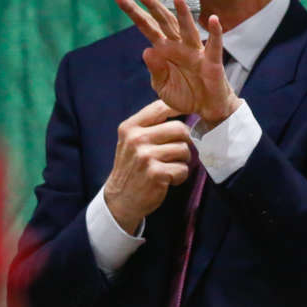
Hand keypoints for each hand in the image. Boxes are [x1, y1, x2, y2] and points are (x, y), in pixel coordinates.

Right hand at [102, 99, 192, 233]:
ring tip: (169, 167)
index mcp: (130, 127)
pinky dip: (180, 176)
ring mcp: (146, 156)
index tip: (186, 117)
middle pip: (180, 128)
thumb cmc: (132, 167)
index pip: (161, 107)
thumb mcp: (131, 140)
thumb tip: (182, 107)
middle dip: (184, 141)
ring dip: (182, 161)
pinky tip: (168, 179)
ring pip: (184, 149)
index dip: (180, 109)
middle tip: (177, 152)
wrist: (121, 199)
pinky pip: (183, 169)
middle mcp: (137, 139)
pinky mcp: (156, 173)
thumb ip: (151, 124)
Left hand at [114, 0, 240, 127]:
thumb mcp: (162, 87)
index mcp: (164, 49)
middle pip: (164, 22)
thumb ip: (155, 71)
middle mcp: (178, 45)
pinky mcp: (211, 61)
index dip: (134, 12)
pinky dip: (215, 32)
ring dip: (183, 13)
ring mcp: (195, 51)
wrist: (206, 108)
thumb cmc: (184, 94)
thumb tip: (147, 50)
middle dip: (153, 7)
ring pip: (187, 28)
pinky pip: (214, 45)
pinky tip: (213, 19)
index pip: (147, 26)